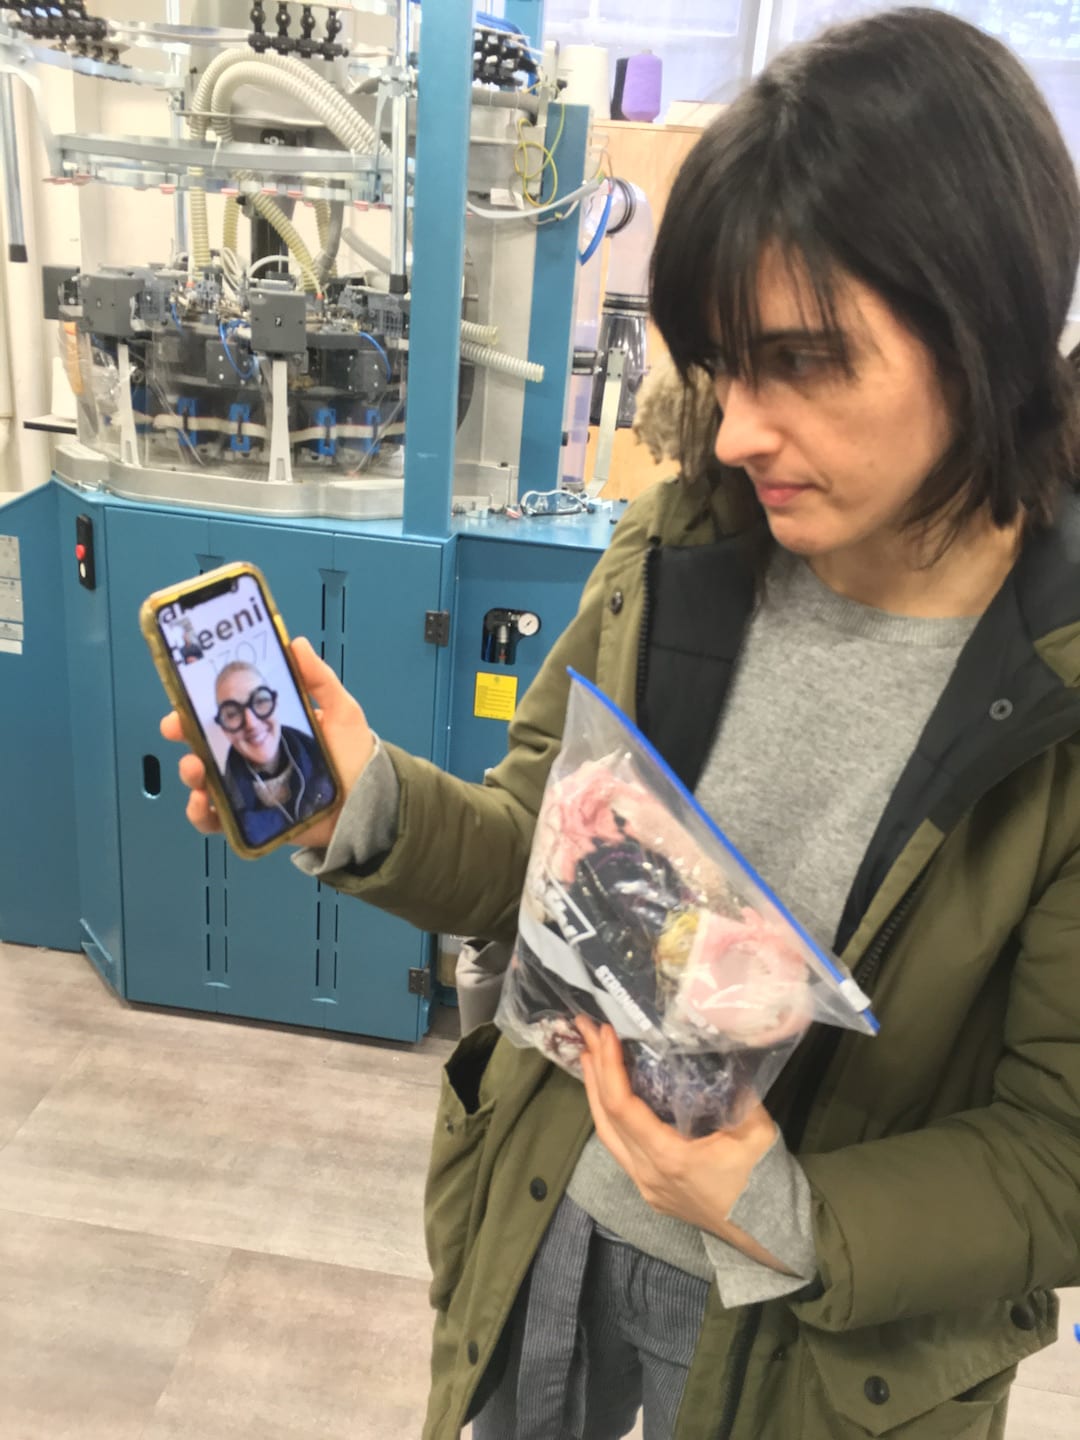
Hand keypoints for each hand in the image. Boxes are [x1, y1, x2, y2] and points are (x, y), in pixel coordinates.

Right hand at [159, 635, 375, 849]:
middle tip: (177, 728)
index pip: (226, 712)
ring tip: (196, 768)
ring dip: (191, 773)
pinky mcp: (253, 819)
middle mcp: (252, 757)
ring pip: (205, 779)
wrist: (370, 807)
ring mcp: (250, 788)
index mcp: (267, 728)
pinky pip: (217, 819)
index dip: (201, 703)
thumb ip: (319, 680)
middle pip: (206, 743)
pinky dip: (202, 814)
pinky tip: (203, 803)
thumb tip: (295, 644)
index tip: (186, 694)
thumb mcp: (341, 712)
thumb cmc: (356, 759)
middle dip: (184, 734)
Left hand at [576, 1017, 789, 1268]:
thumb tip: (718, 1053)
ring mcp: (646, 1186)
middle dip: (594, 1071)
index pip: (622, 1107)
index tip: (605, 1034)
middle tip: (586, 1032)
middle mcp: (648, 1173)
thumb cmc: (762, 1182)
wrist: (767, 1235)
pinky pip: (620, 1149)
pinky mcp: (651, 1191)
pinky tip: (612, 1097)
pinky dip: (611, 1117)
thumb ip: (736, 1092)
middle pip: (605, 1118)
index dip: (609, 1067)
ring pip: (607, 1136)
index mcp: (669, 1157)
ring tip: (589, 1057)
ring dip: (596, 1094)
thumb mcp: (756, 1131)